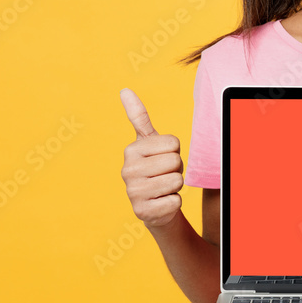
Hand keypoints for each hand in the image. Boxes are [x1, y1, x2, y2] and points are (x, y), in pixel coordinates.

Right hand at [120, 88, 183, 228]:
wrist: (153, 204)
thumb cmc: (154, 168)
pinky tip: (161, 202)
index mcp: (132, 149)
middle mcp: (127, 170)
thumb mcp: (148, 141)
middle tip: (163, 174)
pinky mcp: (143, 212)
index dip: (175, 152)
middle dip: (176, 169)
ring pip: (177, 180)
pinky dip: (174, 202)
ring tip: (162, 187)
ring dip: (176, 186)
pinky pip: (175, 201)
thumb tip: (124, 90)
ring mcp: (133, 192)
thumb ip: (138, 116)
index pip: (174, 143)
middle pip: (176, 161)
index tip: (162, 158)